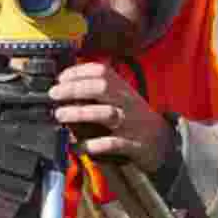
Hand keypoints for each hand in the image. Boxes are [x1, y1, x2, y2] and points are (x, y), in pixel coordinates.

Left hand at [48, 62, 174, 169]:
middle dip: (75, 89)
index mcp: (123, 89)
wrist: (164, 143)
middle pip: (102, 88)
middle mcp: (127, 103)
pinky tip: (76, 146)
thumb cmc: (134, 119)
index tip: (60, 78)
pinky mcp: (134, 145)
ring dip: (80, 113)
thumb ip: (97, 91)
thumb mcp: (120, 99)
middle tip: (54, 94)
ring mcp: (131, 124)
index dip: (78, 72)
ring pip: (106, 113)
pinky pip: (112, 144)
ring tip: (60, 115)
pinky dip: (92, 145)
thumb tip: (64, 87)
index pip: (101, 71)